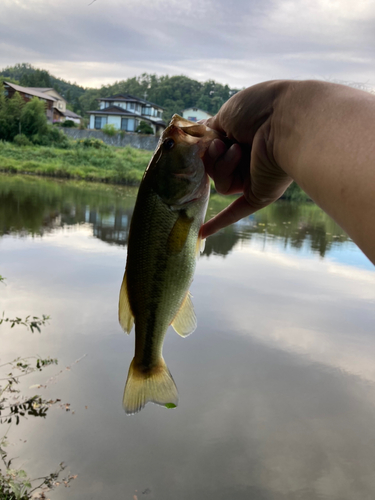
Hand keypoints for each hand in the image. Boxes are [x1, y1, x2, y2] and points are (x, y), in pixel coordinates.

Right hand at [201, 81, 292, 238]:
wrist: (288, 122)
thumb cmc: (260, 110)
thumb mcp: (228, 113)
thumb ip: (210, 128)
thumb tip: (199, 135)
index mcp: (242, 136)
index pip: (212, 146)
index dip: (203, 144)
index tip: (195, 139)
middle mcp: (247, 158)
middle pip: (212, 167)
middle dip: (212, 154)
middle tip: (221, 143)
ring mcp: (253, 177)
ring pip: (221, 183)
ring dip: (222, 166)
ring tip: (236, 151)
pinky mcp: (258, 195)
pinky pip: (236, 211)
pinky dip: (219, 223)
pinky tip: (202, 232)